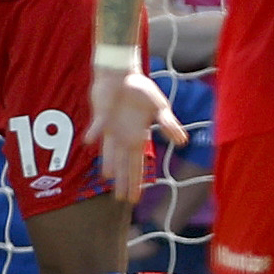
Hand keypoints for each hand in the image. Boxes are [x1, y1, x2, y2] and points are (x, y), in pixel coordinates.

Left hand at [86, 62, 183, 208]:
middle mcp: (122, 136)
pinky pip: (98, 126)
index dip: (137, 181)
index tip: (136, 199)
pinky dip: (94, 133)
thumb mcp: (159, 107)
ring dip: (109, 163)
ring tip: (108, 179)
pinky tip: (90, 144)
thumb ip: (168, 124)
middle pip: (123, 164)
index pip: (137, 165)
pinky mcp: (100, 115)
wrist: (121, 73)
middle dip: (124, 181)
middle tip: (121, 200)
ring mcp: (110, 127)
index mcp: (137, 136)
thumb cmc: (140, 90)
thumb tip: (183, 142)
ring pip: (109, 151)